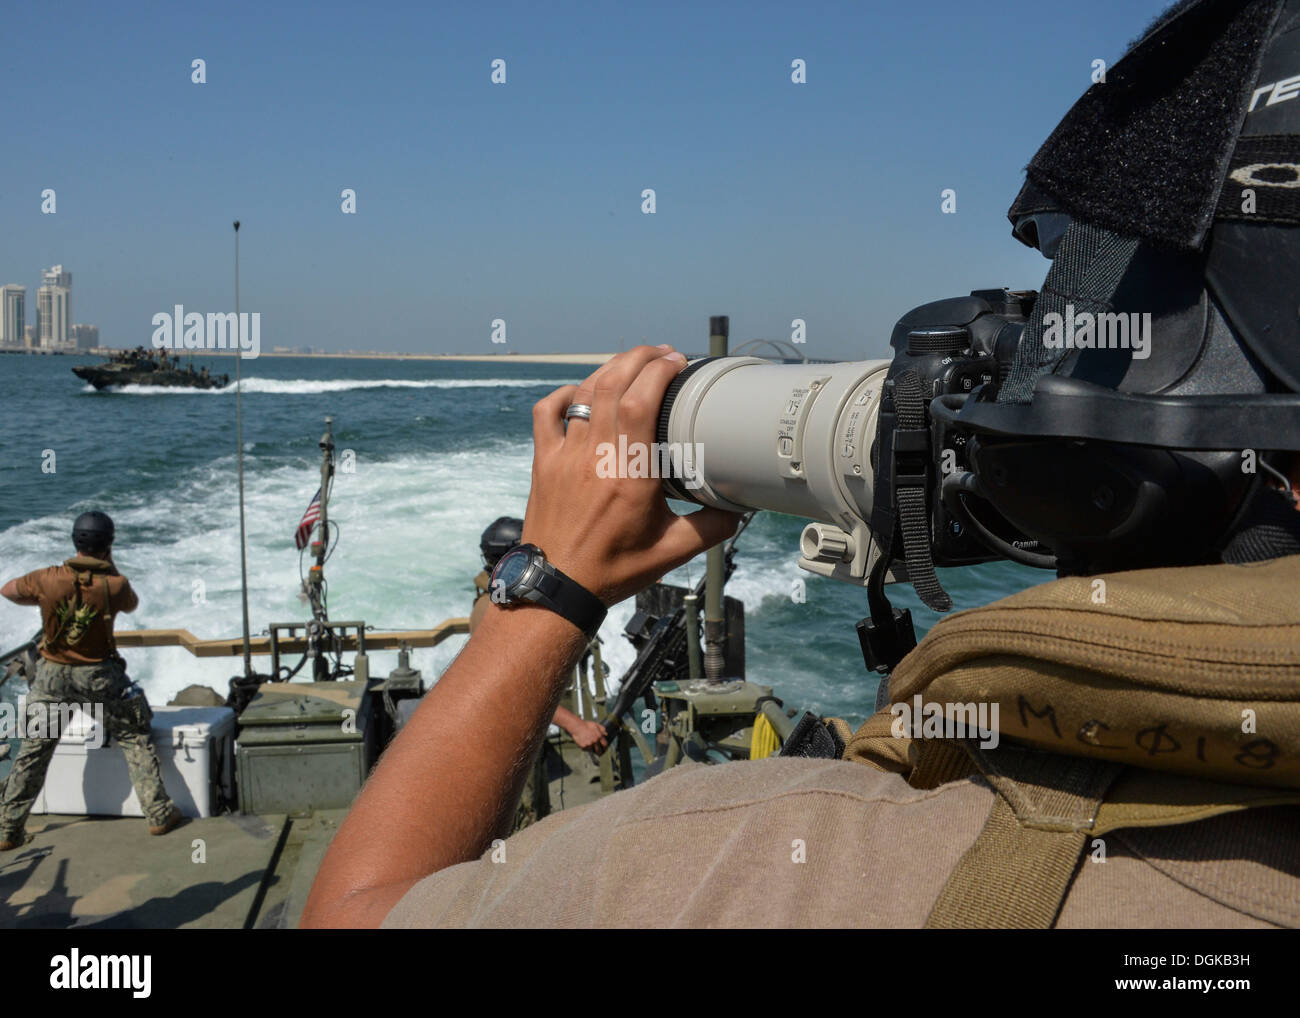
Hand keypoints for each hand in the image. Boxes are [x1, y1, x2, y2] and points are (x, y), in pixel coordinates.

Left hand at [524, 345, 740, 605]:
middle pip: (611, 383)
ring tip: (633, 363)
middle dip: (638, 358)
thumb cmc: (611, 570)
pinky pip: (546, 413)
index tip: (677, 361)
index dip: (658, 371)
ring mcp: (564, 456)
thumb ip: (709, 529)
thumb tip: (739, 512)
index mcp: (629, 474)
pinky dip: (565, 394)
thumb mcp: (670, 552)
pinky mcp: (544, 462)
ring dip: (609, 369)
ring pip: (583, 393)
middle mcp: (594, 456)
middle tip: (662, 353)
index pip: (639, 401)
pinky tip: (581, 392)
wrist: (556, 586)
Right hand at [570, 719, 609, 753]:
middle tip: (599, 753)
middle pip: (599, 750)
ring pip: (592, 750)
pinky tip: (584, 745)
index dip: (605, 747)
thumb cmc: (586, 725)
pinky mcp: (584, 746)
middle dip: (599, 752)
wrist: (576, 726)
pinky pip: (586, 749)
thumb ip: (602, 729)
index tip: (604, 749)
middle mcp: (595, 741)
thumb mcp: (596, 724)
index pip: (605, 744)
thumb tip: (606, 734)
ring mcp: (589, 744)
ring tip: (591, 749)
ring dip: (592, 750)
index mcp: (599, 736)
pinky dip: (585, 748)